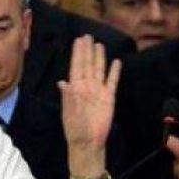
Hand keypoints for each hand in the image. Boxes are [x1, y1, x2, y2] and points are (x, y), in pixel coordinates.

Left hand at [60, 35, 120, 157]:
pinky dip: (114, 72)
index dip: (78, 53)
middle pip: (88, 64)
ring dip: (99, 57)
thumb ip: (68, 97)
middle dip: (87, 50)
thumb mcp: (68, 113)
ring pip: (99, 69)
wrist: (88, 143)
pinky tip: (116, 62)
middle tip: (87, 36)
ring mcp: (98, 91)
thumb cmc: (75, 129)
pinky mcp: (109, 98)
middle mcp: (87, 87)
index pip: (77, 67)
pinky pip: (112, 81)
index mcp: (75, 89)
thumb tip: (62, 82)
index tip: (78, 40)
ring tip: (99, 44)